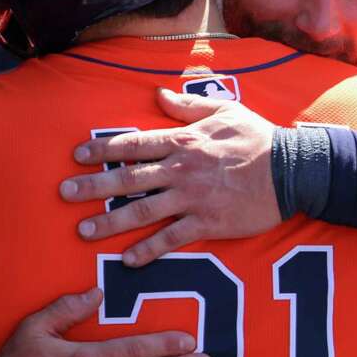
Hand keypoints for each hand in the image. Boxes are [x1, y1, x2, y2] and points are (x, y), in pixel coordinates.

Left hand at [59, 87, 282, 265]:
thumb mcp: (224, 110)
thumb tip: (158, 95)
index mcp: (183, 141)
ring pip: (143, 210)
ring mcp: (193, 199)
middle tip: (64, 193)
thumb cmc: (259, 138)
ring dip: (110, 222)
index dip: (102, 150)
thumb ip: (188, 105)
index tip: (76, 155)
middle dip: (93, 187)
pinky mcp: (208, 223)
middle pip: (128, 178)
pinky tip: (128, 261)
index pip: (133, 144)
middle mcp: (181, 170)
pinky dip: (149, 250)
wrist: (292, 170)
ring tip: (84, 232)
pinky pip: (172, 239)